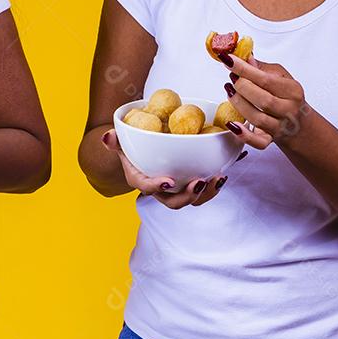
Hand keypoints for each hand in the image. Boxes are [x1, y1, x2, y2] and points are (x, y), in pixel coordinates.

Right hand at [101, 129, 246, 208]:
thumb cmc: (132, 148)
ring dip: (208, 192)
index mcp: (143, 181)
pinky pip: (206, 187)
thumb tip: (107, 137)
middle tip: (201, 181)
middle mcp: (162, 190)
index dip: (157, 187)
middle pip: (175, 201)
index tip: (168, 180)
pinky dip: (219, 178)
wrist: (144, 153)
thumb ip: (115, 141)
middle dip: (189, 196)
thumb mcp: (122, 143)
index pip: (148, 188)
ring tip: (219, 178)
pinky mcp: (192, 183)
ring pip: (194, 199)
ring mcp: (179, 189)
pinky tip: (230, 164)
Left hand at [222, 53, 309, 147]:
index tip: (228, 60)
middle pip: (262, 99)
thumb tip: (246, 57)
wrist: (300, 124)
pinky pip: (258, 142)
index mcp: (293, 91)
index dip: (244, 69)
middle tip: (232, 78)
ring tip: (230, 91)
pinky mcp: (270, 139)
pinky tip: (233, 124)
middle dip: (242, 86)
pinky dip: (244, 135)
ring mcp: (280, 126)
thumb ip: (263, 68)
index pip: (266, 79)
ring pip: (257, 118)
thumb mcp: (282, 77)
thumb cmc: (288, 97)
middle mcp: (288, 109)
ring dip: (238, 104)